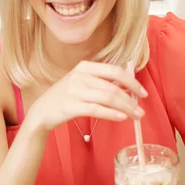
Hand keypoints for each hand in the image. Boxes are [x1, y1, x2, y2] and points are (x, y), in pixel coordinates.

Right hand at [26, 61, 147, 131]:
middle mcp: (79, 76)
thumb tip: (129, 87)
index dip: (132, 82)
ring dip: (126, 108)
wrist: (42, 111)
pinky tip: (121, 118)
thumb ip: (102, 81)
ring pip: (108, 98)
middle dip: (131, 100)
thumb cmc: (65, 97)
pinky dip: (112, 114)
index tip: (142, 93)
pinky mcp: (71, 106)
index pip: (115, 71)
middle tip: (140, 111)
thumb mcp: (81, 82)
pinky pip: (97, 110)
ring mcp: (74, 91)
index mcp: (85, 67)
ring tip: (135, 117)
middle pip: (113, 87)